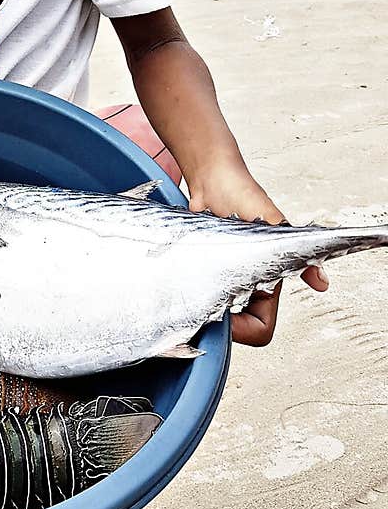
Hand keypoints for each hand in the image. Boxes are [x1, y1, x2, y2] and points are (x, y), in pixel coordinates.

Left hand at [188, 164, 328, 346]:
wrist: (211, 178)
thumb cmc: (241, 193)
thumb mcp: (271, 222)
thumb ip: (297, 253)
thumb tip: (321, 281)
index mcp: (268, 279)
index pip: (262, 328)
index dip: (246, 330)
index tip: (228, 315)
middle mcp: (246, 284)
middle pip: (238, 329)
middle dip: (223, 323)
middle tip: (205, 303)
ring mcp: (224, 279)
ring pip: (216, 315)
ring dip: (205, 308)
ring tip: (196, 288)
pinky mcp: (203, 271)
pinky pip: (198, 296)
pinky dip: (192, 295)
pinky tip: (186, 281)